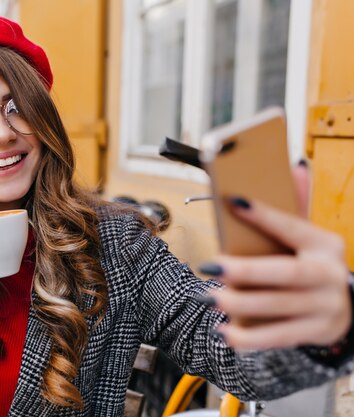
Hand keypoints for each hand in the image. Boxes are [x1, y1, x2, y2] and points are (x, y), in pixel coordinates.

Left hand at [203, 163, 351, 349]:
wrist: (344, 308)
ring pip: (280, 307)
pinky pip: (279, 337)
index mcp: (324, 245)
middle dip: (247, 271)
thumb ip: (294, 209)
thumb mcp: (307, 238)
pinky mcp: (314, 332)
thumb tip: (293, 167)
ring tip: (209, 298)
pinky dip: (250, 337)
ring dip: (241, 304)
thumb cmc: (310, 265)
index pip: (293, 227)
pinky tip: (224, 333)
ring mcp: (325, 307)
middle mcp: (329, 275)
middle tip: (211, 266)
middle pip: (286, 274)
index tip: (234, 201)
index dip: (265, 215)